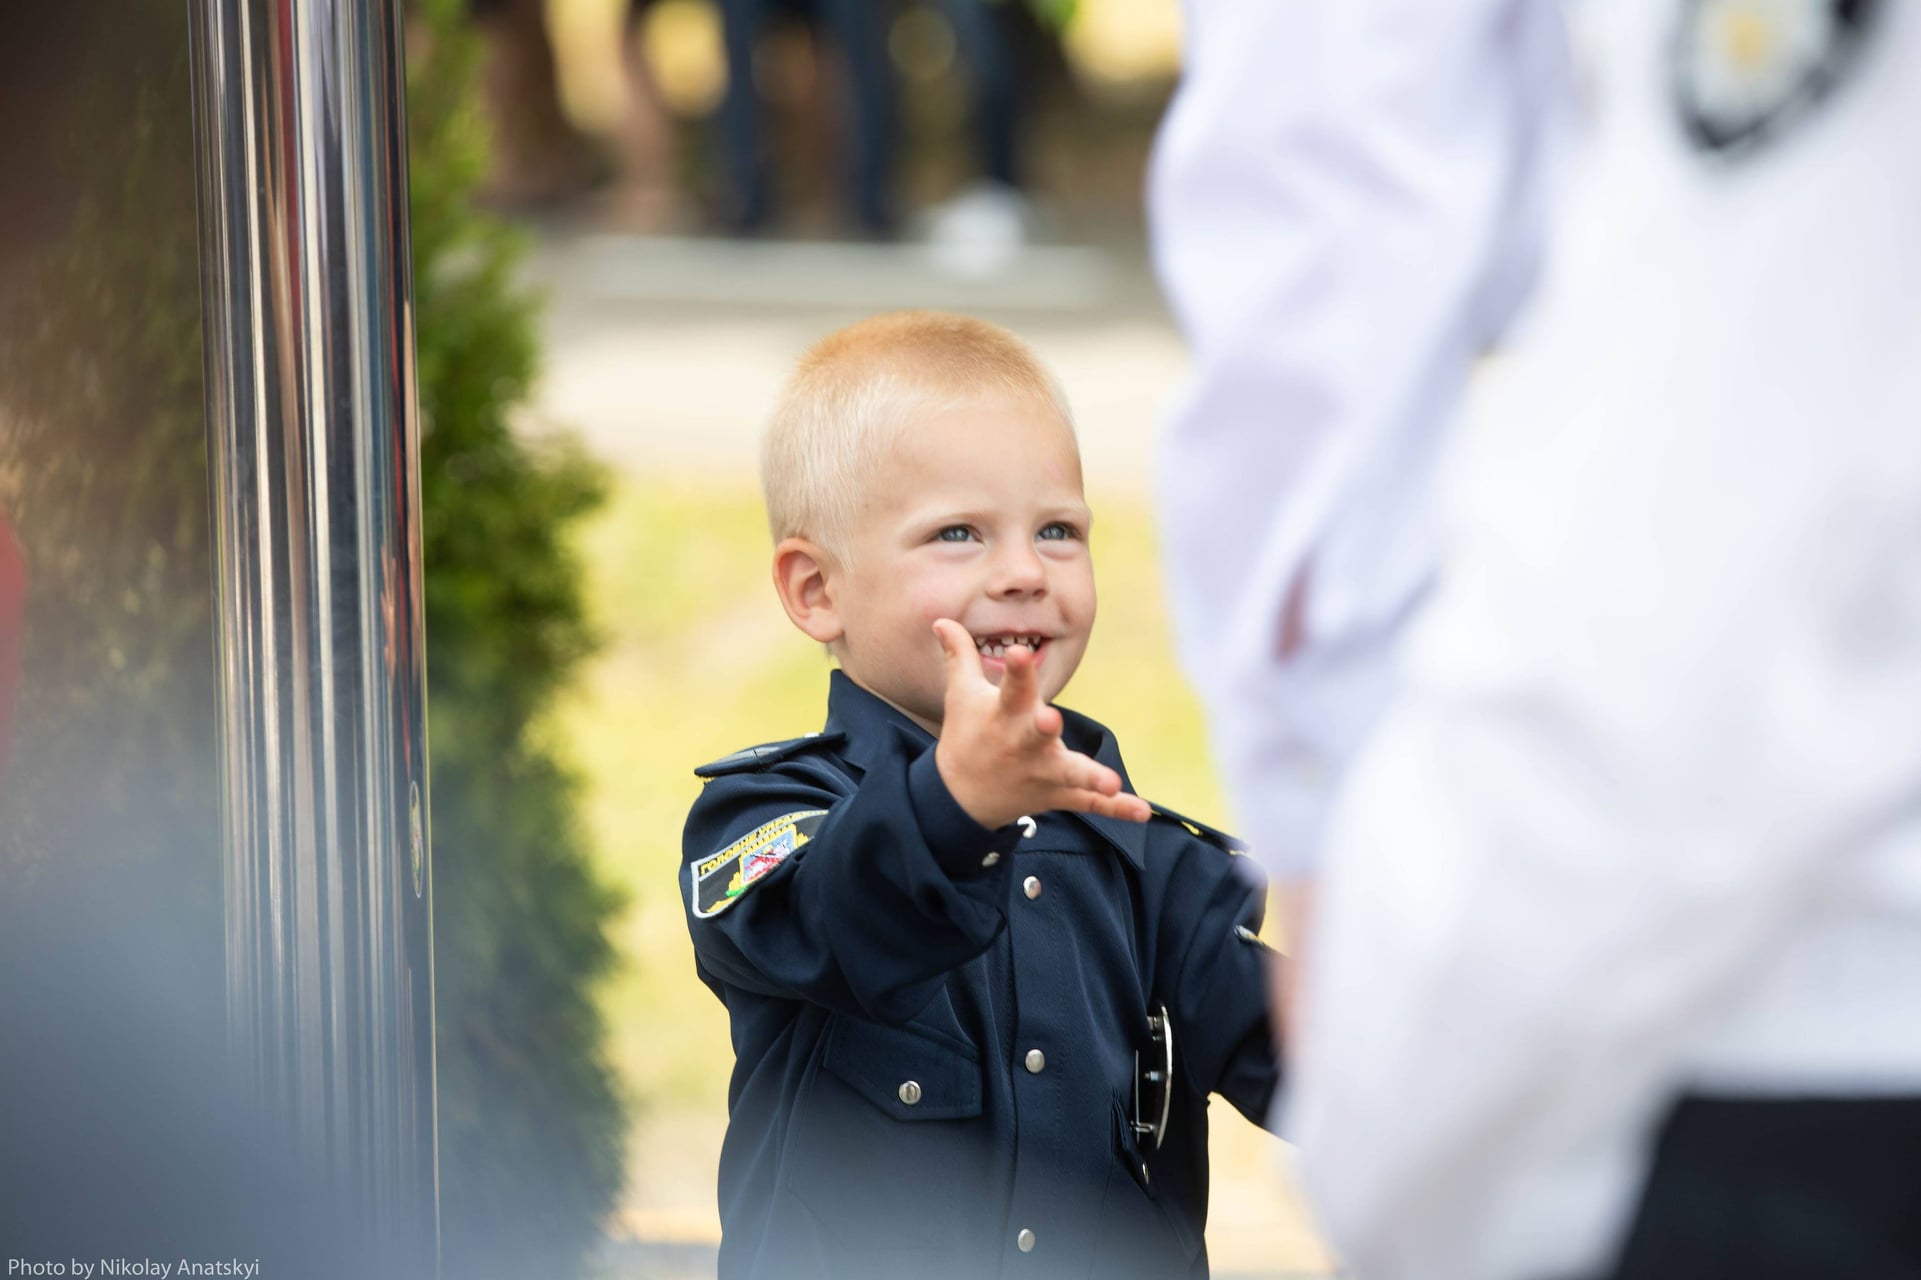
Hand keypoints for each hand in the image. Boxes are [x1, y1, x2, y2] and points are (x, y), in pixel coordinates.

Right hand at [931, 618, 1152, 830]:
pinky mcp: (1057, 794)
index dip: (1016, 670)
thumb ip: (960, 655)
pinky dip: (1116, 809)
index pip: (1010, 688)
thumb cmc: (967, 734)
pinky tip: (1142, 812)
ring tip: (1112, 783)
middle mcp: (1022, 744)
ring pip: (1069, 774)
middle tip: (1050, 719)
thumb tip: (940, 620)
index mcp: (1003, 715)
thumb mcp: (961, 693)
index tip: (1018, 651)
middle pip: (1035, 734)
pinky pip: (1089, 803)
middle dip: (1042, 727)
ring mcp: (1042, 772)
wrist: (959, 797)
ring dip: (1090, 777)